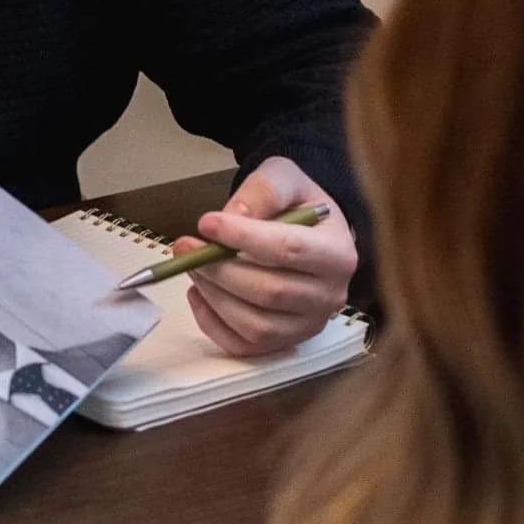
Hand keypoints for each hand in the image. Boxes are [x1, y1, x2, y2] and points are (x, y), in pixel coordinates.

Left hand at [175, 156, 355, 357]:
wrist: (307, 230)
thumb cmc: (296, 203)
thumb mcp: (284, 177)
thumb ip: (263, 190)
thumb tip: (233, 217)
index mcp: (338, 253)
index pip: (289, 250)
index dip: (243, 238)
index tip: (206, 222)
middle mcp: (331, 296)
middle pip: (270, 292)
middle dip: (220, 269)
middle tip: (186, 246)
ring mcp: (308, 325)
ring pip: (256, 325)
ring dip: (214, 295)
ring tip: (192, 266)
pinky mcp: (284, 343)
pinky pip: (244, 345)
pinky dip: (212, 323)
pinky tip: (199, 293)